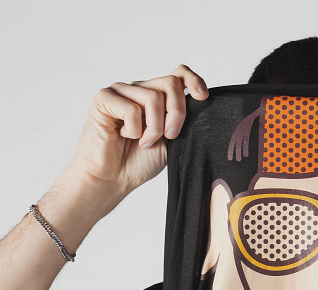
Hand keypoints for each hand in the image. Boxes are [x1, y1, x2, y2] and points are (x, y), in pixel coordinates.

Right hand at [65, 64, 208, 208]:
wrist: (115, 178)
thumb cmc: (141, 161)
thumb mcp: (172, 140)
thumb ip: (183, 120)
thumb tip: (201, 103)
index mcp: (157, 97)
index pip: (178, 74)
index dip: (193, 80)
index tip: (203, 97)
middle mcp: (140, 89)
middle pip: (170, 83)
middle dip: (177, 113)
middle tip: (170, 136)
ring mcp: (121, 91)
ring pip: (153, 97)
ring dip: (154, 128)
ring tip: (144, 143)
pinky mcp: (104, 98)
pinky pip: (131, 108)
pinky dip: (134, 129)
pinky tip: (125, 136)